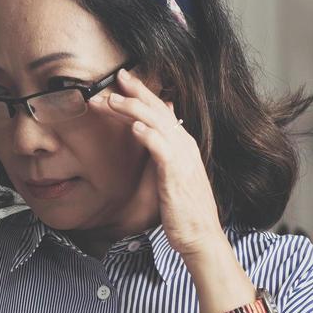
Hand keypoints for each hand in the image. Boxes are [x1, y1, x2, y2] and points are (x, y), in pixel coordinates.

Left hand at [102, 68, 227, 261]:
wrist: (200, 235)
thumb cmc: (182, 208)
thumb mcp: (172, 173)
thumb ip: (162, 152)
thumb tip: (148, 132)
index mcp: (182, 143)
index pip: (160, 110)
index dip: (142, 93)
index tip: (122, 80)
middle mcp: (184, 144)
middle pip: (158, 110)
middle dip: (135, 92)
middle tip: (114, 77)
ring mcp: (182, 158)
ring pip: (157, 124)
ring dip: (133, 109)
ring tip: (112, 100)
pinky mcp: (177, 174)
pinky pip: (162, 150)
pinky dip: (148, 136)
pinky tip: (134, 128)